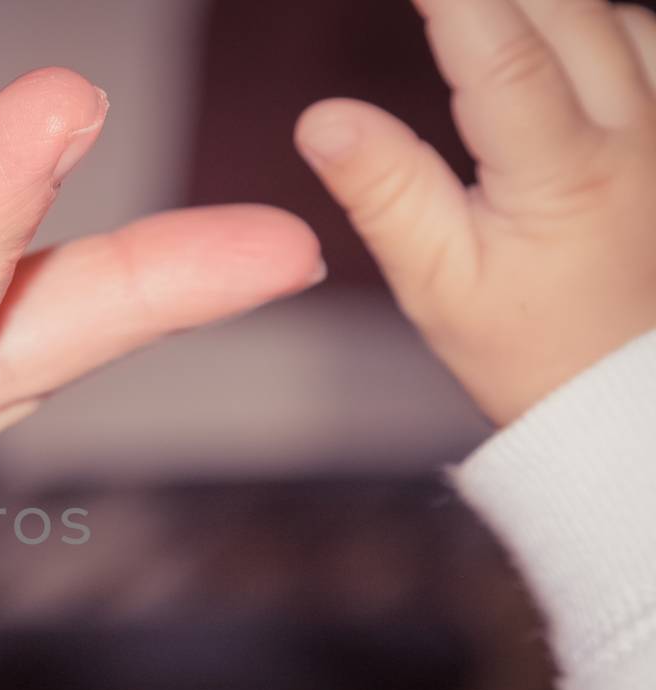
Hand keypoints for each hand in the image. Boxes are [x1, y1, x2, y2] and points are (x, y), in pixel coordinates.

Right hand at [296, 0, 655, 424]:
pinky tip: (549, 31)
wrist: (622, 393)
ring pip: (611, 14)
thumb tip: (324, 119)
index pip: (502, 50)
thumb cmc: (526, 347)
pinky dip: (593, 18)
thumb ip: (385, 193)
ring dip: (541, 1)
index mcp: (563, 177)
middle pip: (562, 7)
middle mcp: (632, 136)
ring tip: (475, 16)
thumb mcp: (436, 284)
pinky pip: (646, 38)